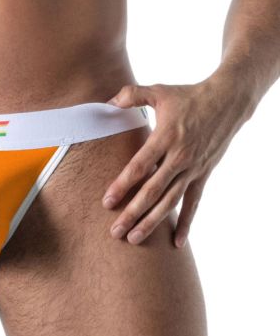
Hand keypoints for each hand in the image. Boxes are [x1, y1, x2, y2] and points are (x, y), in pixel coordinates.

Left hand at [102, 79, 252, 247]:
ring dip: (152, 222)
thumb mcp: (159, 91)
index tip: (107, 202)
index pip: (140, 166)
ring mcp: (193, 169)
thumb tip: (108, 102)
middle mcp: (180, 157)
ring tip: (134, 239)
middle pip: (152, 191)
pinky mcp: (203, 175)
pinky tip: (177, 243)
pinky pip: (193, 203)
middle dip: (132, 212)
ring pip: (170, 201)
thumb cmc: (189, 96)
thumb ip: (132, 95)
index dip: (122, 185)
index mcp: (166, 137)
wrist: (228, 101)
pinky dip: (186, 223)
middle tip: (115, 231)